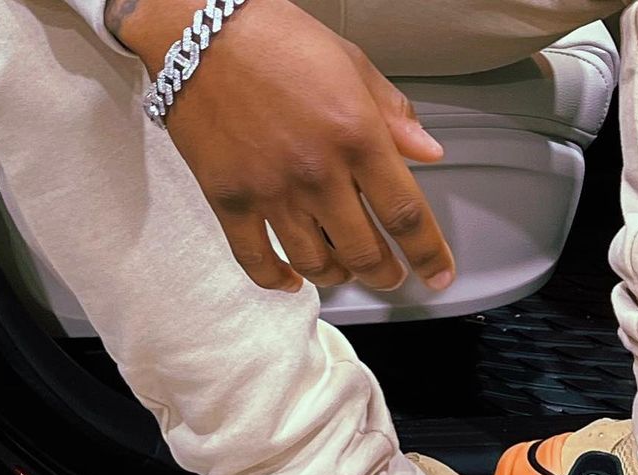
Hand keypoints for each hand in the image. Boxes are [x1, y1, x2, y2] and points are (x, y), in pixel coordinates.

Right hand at [107, 0, 455, 293]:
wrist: (198, 31)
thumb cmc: (276, 38)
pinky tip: (292, 281)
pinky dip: (278, 280)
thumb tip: (428, 153)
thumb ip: (392, 112)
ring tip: (344, 270)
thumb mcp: (349, 63)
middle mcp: (318, 173)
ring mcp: (272, 192)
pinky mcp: (231, 201)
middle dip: (384, 272)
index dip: (427, 253)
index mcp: (356, 135)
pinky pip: (258, 261)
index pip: (405, 213)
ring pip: (315, 264)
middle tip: (390, 274)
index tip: (439, 275)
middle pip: (363, 251)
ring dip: (337, 276)